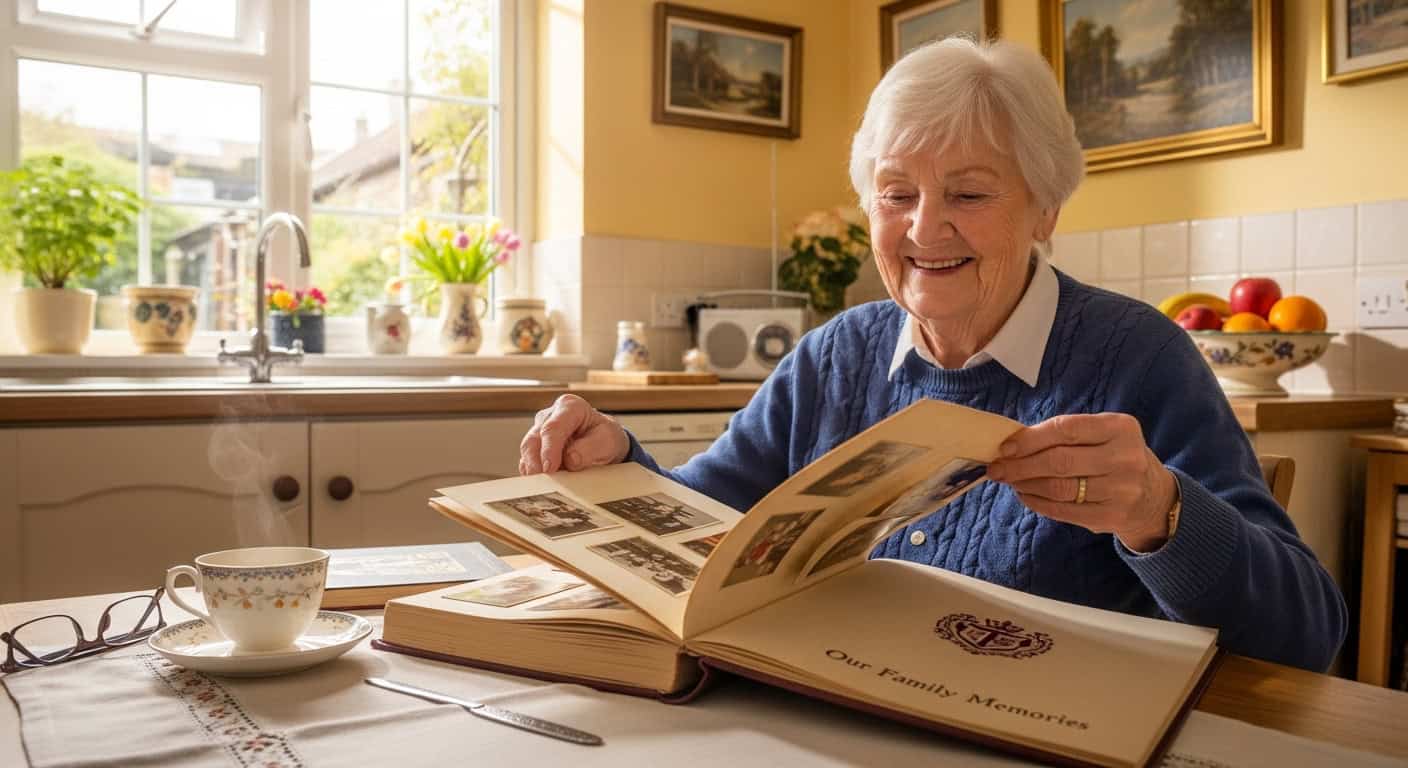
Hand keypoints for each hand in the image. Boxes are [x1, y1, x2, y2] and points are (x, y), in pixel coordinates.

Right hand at [518, 394, 629, 474]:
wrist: (603, 442)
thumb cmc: (605, 437)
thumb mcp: (608, 441)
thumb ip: (590, 448)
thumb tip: (570, 459)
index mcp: (570, 407)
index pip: (553, 428)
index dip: (549, 449)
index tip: (550, 468)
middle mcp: (549, 416)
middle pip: (534, 439)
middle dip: (536, 463)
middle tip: (545, 483)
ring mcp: (539, 431)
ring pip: (527, 451)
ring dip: (535, 470)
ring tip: (547, 486)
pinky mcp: (534, 447)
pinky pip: (526, 461)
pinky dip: (533, 474)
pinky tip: (543, 484)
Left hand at [984, 413, 1177, 551]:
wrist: (1153, 496)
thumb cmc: (1114, 457)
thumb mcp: (1103, 435)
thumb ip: (1066, 434)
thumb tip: (1014, 442)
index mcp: (1120, 428)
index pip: (1067, 429)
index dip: (1031, 438)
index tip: (1005, 447)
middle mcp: (1124, 458)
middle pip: (1059, 461)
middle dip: (1020, 465)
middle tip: (997, 468)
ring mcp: (1120, 490)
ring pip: (1059, 488)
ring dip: (1025, 484)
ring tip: (1009, 480)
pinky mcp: (1111, 516)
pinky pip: (1063, 510)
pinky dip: (1037, 502)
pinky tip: (1025, 495)